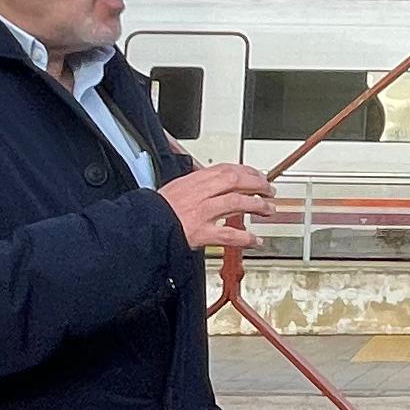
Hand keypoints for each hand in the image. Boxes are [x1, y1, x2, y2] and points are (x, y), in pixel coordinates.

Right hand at [162, 164, 280, 252]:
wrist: (141, 226)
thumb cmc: (155, 210)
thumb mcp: (174, 188)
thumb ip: (193, 184)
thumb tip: (206, 180)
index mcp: (193, 180)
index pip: (226, 169)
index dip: (246, 171)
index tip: (256, 175)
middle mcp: (200, 193)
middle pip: (236, 181)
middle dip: (257, 184)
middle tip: (269, 190)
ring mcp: (202, 212)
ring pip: (237, 202)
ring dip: (257, 205)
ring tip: (268, 209)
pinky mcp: (201, 232)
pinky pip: (229, 234)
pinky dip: (246, 238)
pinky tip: (255, 240)